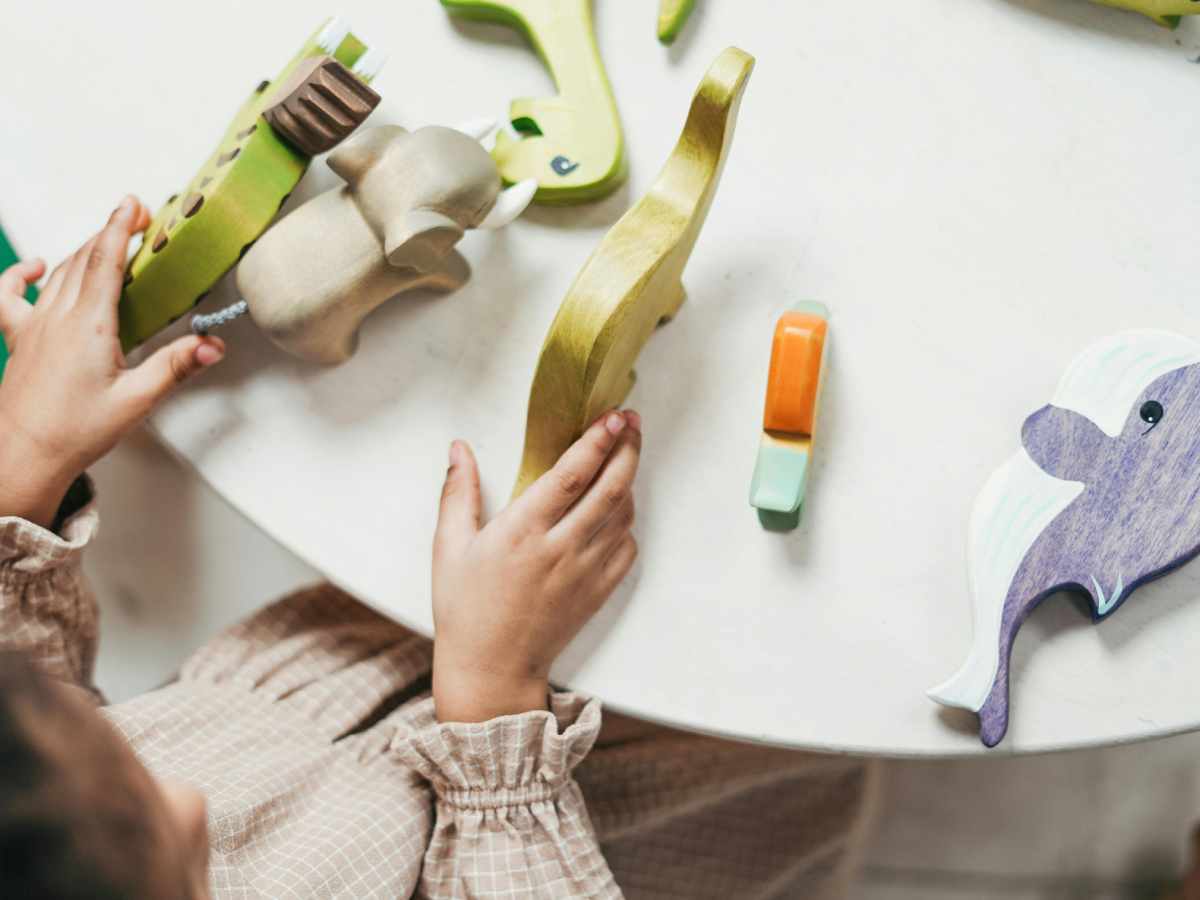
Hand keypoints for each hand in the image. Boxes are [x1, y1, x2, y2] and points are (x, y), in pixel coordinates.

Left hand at [0, 196, 224, 527]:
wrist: (22, 455)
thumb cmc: (73, 432)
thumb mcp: (136, 400)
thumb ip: (175, 367)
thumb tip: (211, 346)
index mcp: (88, 327)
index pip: (105, 262)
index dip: (120, 228)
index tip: (134, 204)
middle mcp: (57, 318)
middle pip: (84, 259)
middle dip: (110, 234)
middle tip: (135, 219)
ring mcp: (34, 326)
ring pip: (59, 272)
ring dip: (83, 250)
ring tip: (106, 241)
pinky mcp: (19, 339)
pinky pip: (10, 294)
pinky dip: (23, 274)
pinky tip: (36, 267)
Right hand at [432, 410, 641, 722]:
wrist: (492, 668)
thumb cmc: (465, 607)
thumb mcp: (449, 547)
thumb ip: (457, 492)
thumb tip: (458, 447)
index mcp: (521, 532)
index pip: (571, 476)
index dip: (596, 442)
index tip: (611, 417)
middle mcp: (559, 550)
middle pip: (610, 489)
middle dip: (627, 449)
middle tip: (631, 422)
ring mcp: (585, 573)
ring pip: (623, 515)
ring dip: (629, 480)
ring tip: (625, 453)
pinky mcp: (598, 592)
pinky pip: (627, 548)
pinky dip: (628, 521)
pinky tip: (617, 506)